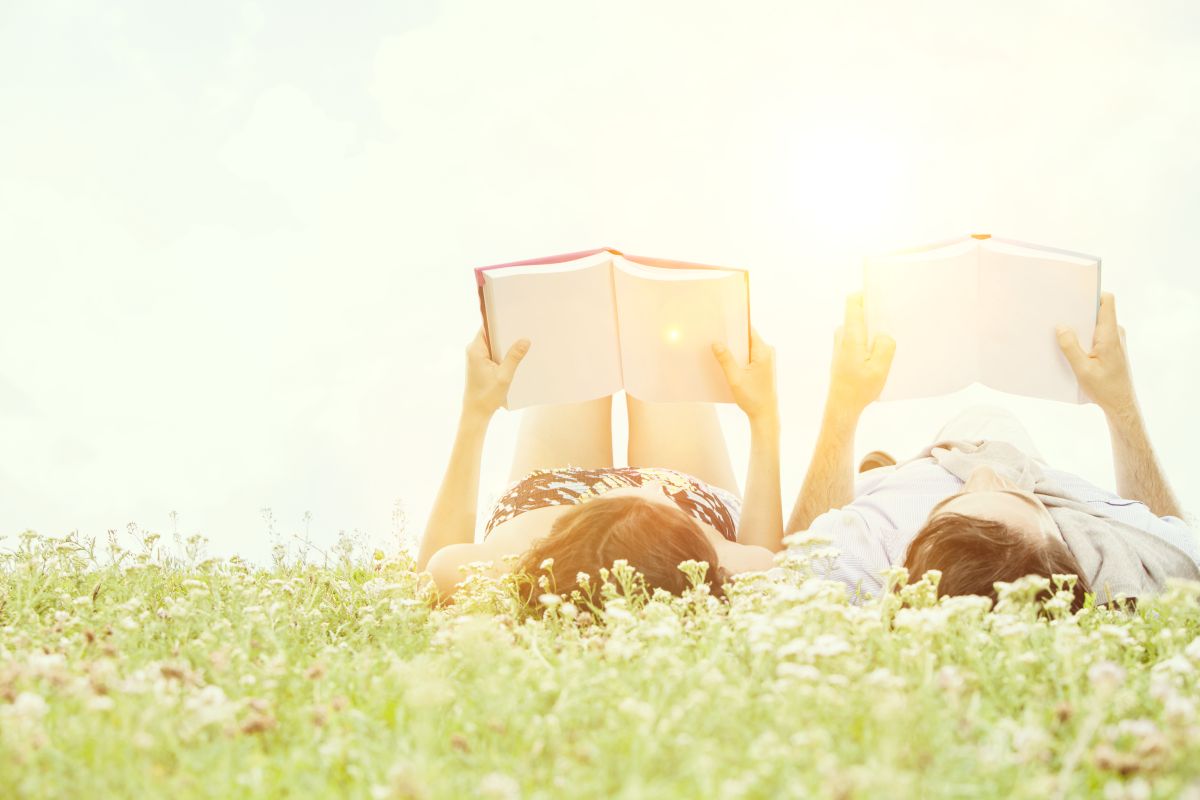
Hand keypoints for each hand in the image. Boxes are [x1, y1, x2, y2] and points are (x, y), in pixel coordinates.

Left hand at [463, 329, 529, 417]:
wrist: (476, 412)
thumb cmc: (487, 396)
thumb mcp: (504, 376)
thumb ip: (514, 357)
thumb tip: (525, 340)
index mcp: (476, 349)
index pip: (488, 326)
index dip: (501, 321)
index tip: (515, 318)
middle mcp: (474, 350)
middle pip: (492, 334)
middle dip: (506, 333)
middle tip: (524, 330)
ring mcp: (477, 357)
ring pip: (494, 343)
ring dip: (506, 344)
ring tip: (522, 342)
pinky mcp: (481, 364)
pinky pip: (493, 352)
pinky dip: (503, 353)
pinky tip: (515, 355)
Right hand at [713, 328, 777, 422]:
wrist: (765, 414)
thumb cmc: (753, 398)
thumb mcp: (735, 379)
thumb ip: (725, 360)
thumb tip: (716, 343)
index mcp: (763, 352)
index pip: (748, 330)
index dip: (734, 325)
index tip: (721, 323)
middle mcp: (768, 352)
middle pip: (747, 337)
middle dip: (732, 337)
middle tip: (715, 336)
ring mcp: (767, 358)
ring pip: (747, 346)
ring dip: (735, 347)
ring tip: (719, 348)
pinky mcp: (764, 365)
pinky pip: (749, 354)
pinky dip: (739, 355)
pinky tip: (727, 360)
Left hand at [829, 293, 894, 414]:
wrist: (842, 404)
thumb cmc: (859, 388)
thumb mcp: (879, 369)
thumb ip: (885, 346)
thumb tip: (885, 334)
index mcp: (850, 335)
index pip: (853, 302)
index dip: (867, 293)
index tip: (884, 293)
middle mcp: (843, 334)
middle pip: (859, 311)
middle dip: (877, 312)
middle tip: (896, 317)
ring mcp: (842, 341)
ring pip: (861, 325)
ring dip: (875, 328)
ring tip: (892, 336)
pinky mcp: (845, 349)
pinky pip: (859, 335)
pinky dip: (871, 338)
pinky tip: (883, 350)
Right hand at [1057, 293, 1136, 415]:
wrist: (1121, 404)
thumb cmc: (1104, 388)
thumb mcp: (1082, 370)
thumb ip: (1070, 347)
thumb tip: (1061, 327)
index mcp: (1110, 335)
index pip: (1107, 301)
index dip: (1092, 293)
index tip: (1073, 294)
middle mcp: (1115, 333)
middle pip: (1098, 310)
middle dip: (1078, 310)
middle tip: (1058, 313)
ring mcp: (1115, 340)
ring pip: (1095, 323)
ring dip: (1079, 326)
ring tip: (1060, 331)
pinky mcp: (1111, 348)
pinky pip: (1096, 334)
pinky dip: (1083, 336)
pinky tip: (1069, 346)